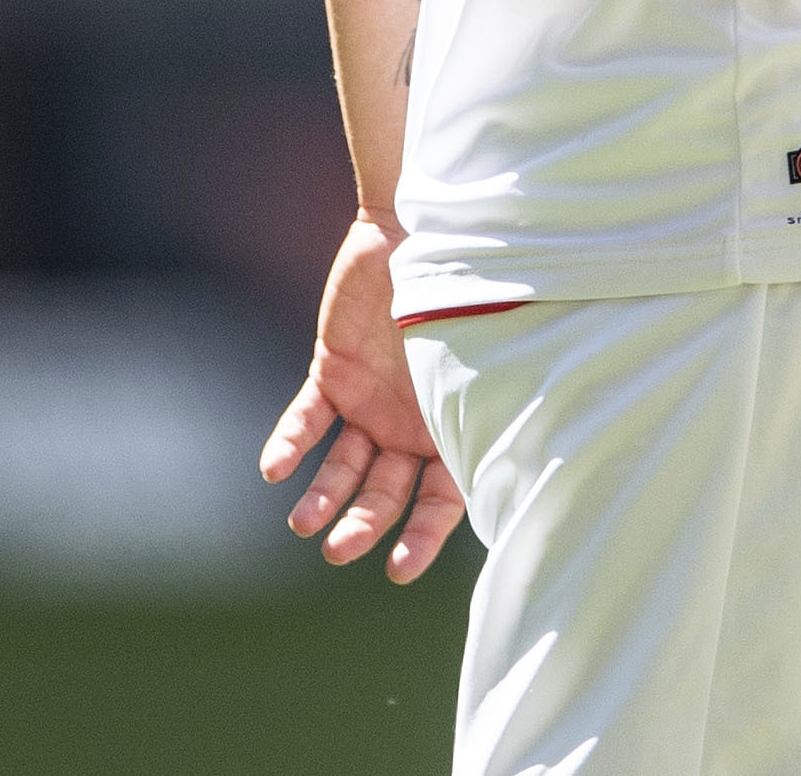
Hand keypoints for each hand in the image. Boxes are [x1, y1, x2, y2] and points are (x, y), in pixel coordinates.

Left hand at [257, 211, 469, 582]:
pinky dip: (290, 445)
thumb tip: (525, 456)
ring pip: (342, 467)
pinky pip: (306, 419)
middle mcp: (412, 425)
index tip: (399, 571)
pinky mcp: (332, 374)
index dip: (423, 536)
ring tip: (303, 524)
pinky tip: (275, 470)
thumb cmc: (477, 287)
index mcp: (456, 427)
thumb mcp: (488, 350)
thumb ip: (491, 396)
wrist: (427, 230)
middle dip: (364, 524)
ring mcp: (370, 402)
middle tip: (339, 550)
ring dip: (323, 497)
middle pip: (386, 491)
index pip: (441, 497)